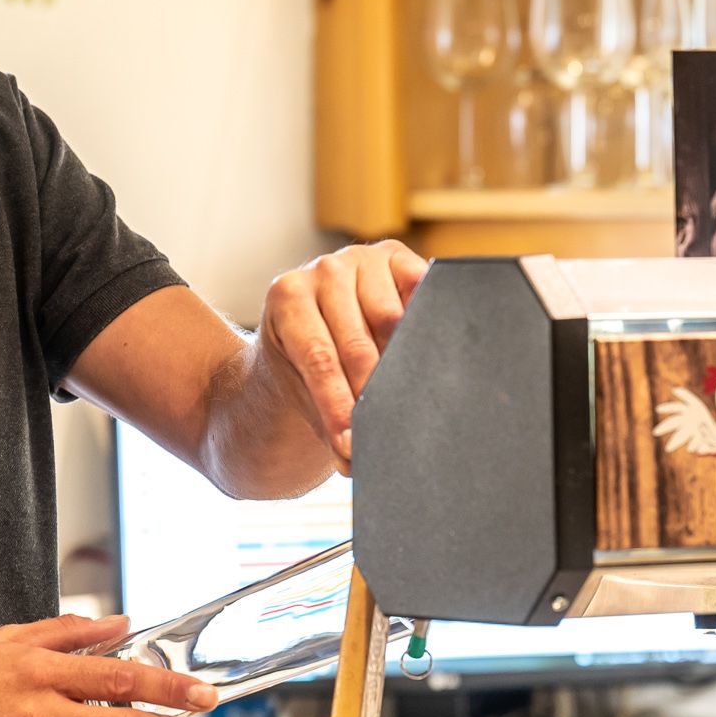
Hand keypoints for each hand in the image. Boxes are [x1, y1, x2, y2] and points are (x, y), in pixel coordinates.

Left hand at [258, 240, 428, 474]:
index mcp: (288, 297)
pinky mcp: (397, 256)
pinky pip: (418, 289)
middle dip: (372, 393)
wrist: (315, 323)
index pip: (319, 358)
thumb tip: (352, 459)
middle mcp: (323, 270)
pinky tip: (427, 347)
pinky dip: (423, 319)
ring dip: (402, 360)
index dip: (338, 404)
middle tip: (385, 433)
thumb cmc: (308, 364)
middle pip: (356, 342)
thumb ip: (326, 420)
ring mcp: (361, 259)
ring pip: (390, 319)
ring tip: (408, 396)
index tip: (351, 443)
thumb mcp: (306, 390)